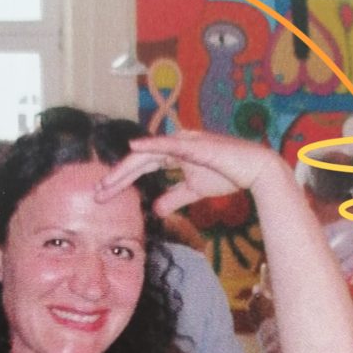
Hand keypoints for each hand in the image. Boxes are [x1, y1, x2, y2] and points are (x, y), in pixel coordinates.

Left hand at [95, 131, 281, 215]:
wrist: (254, 170)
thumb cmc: (227, 175)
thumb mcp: (193, 191)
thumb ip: (174, 198)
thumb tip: (156, 210)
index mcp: (174, 154)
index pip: (142, 167)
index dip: (122, 180)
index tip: (105, 195)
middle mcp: (175, 144)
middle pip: (139, 161)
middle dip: (117, 178)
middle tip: (97, 194)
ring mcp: (184, 142)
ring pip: (147, 154)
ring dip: (126, 168)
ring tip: (107, 182)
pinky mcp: (194, 144)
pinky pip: (168, 144)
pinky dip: (150, 145)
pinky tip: (133, 148)